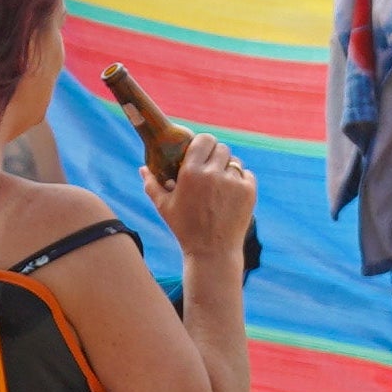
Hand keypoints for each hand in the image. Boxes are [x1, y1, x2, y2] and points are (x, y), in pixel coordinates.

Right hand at [160, 133, 254, 267]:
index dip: (204, 143)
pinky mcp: (249, 191)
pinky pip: (247, 175)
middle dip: (216, 156)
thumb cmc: (184, 228)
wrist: (212, 251)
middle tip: (212, 168)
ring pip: (235, 162)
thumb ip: (152, 184)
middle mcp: (213, 174)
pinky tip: (231, 193)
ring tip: (221, 184)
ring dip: (228, 168)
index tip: (201, 151)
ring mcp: (233, 182)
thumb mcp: (163, 206)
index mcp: (191, 173)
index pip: (204, 140)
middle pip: (221, 148)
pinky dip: (241, 181)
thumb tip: (142, 168)